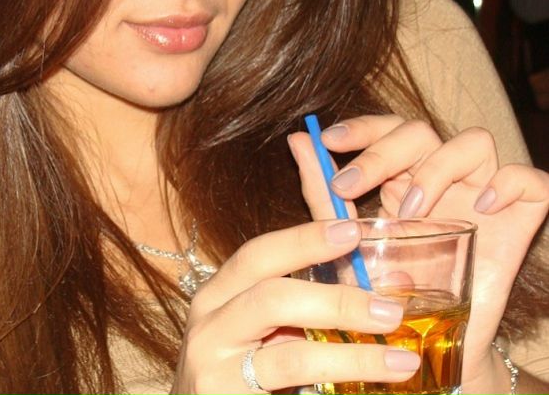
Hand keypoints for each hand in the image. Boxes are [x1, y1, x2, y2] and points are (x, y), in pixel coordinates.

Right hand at [170, 220, 422, 393]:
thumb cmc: (238, 370)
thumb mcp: (258, 330)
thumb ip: (305, 306)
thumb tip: (389, 286)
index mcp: (216, 297)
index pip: (257, 255)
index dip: (303, 240)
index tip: (351, 231)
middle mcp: (210, 330)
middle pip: (272, 299)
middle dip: (338, 301)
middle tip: (390, 310)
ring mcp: (217, 374)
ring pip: (292, 358)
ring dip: (353, 357)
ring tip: (400, 360)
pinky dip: (339, 389)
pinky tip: (373, 390)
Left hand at [288, 115, 548, 393]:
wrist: (420, 348)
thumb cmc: (380, 292)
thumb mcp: (346, 240)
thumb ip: (323, 190)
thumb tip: (297, 138)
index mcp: (401, 178)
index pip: (388, 128)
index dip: (362, 126)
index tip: (327, 140)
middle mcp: (442, 180)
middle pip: (421, 131)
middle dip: (381, 153)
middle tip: (349, 187)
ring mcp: (483, 196)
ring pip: (475, 141)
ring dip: (437, 169)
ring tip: (410, 213)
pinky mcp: (518, 221)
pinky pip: (531, 181)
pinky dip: (509, 183)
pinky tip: (482, 208)